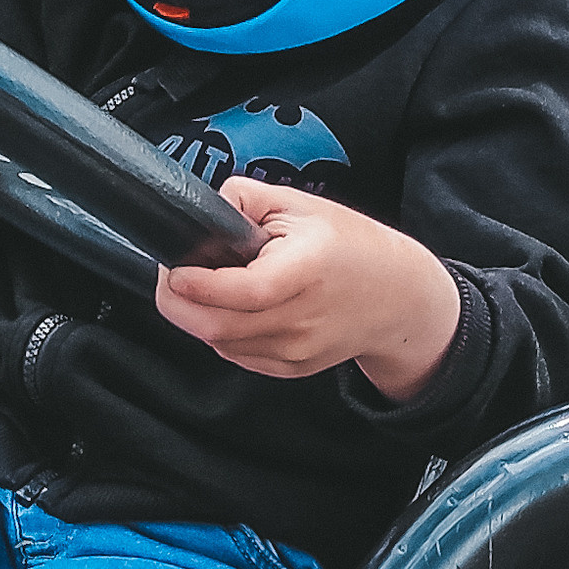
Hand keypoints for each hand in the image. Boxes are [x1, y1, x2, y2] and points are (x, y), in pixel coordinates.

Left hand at [156, 176, 461, 399]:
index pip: (244, 290)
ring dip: (197, 318)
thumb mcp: (301, 205)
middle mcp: (302, 318)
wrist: (397, 297)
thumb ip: (245, 200)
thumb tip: (201, 211)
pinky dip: (220, 333)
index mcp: (306, 271)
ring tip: (203, 287)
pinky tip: (232, 308)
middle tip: (171, 276)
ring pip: (219, 343)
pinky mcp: (291, 369)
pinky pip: (236, 355)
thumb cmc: (350, 245)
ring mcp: (297, 350)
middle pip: (218, 327)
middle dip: (178, 304)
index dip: (199, 284)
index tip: (175, 269)